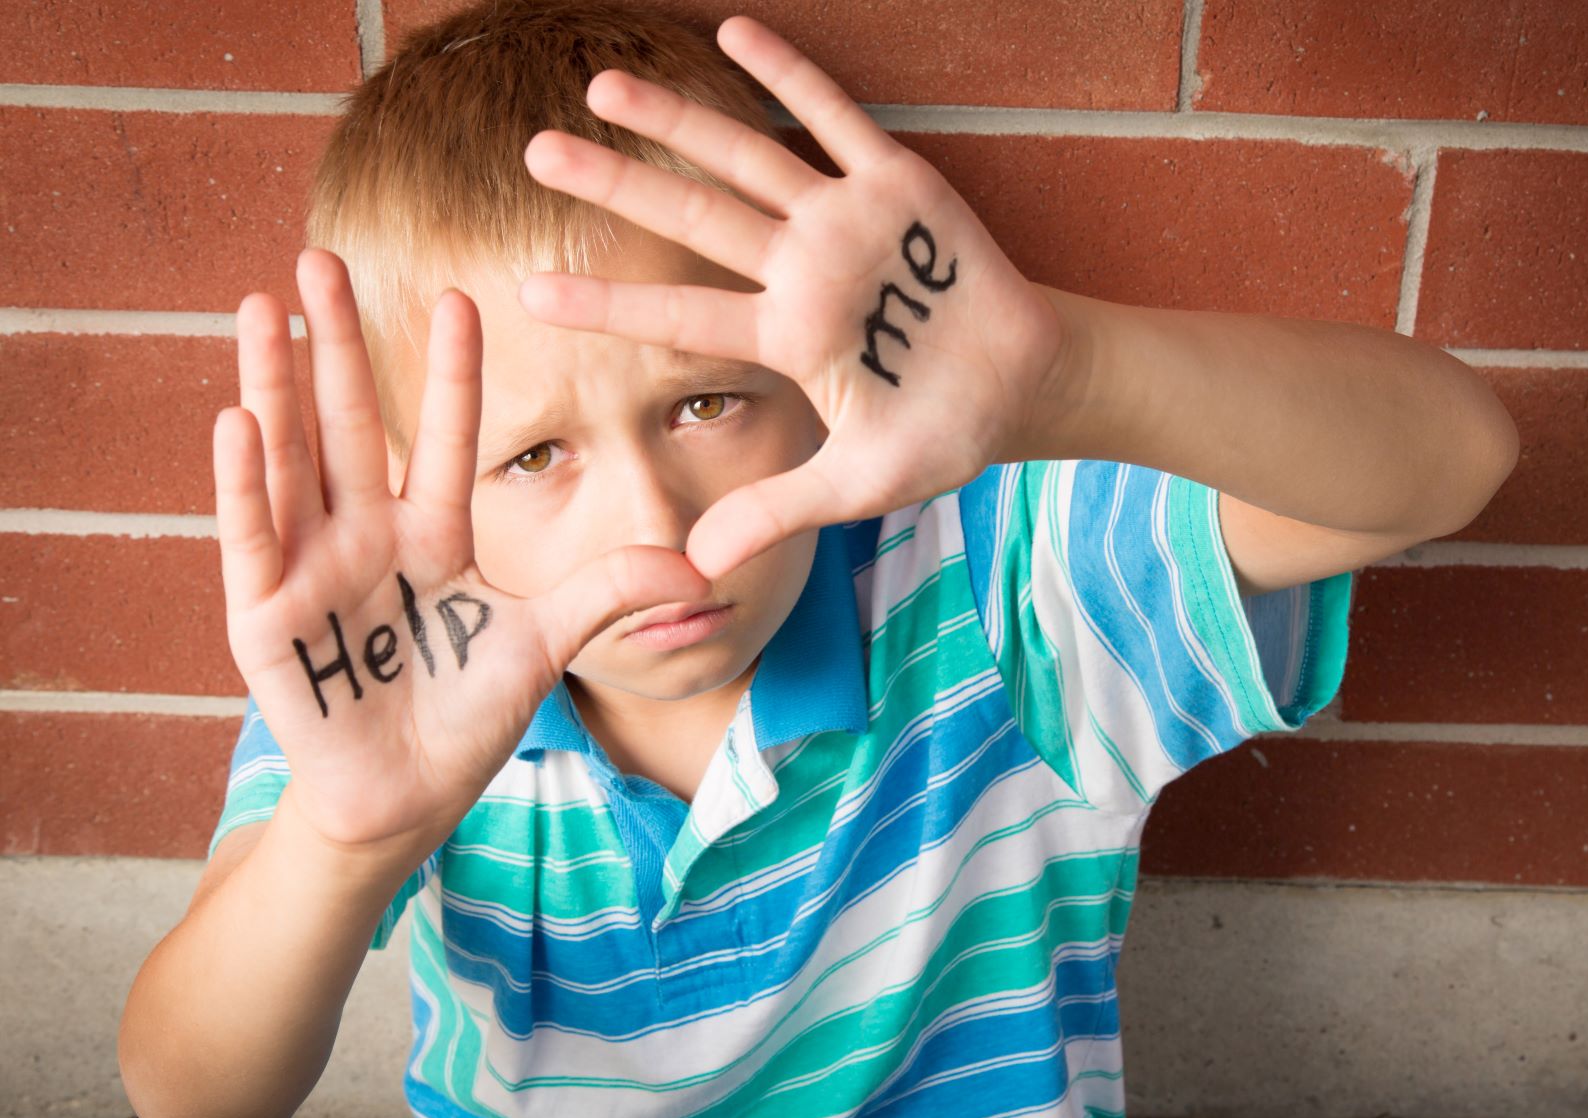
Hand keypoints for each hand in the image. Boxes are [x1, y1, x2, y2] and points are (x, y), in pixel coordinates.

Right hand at [214, 249, 712, 867]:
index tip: (465, 297)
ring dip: (273, 383)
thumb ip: (608, 593)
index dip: (453, 372)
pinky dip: (246, 483)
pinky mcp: (266, 616)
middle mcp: (367, 536)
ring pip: (292, 459)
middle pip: (352, 422)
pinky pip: (253, 538)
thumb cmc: (468, 717)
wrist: (405, 798)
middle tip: (323, 255)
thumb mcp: (547, 644)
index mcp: (434, 535)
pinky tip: (241, 419)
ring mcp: (311, 570)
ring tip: (260, 303)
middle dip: (337, 342)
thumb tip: (699, 563)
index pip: (447, 436)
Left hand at [517, 14, 1072, 580]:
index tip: (527, 294)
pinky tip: (735, 34)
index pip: (679, 319)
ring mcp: (846, 223)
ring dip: (679, 123)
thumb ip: (778, 511)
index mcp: (787, 337)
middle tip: (537, 154)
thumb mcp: (859, 485)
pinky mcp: (900, 187)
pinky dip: (791, 79)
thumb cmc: (945, 433)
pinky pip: (838, 120)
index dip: (606, 305)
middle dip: (616, 185)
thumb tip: (697, 564)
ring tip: (602, 86)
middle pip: (692, 220)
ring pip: (747, 161)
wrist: (1029, 387)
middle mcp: (801, 270)